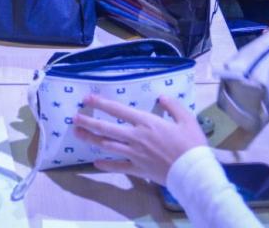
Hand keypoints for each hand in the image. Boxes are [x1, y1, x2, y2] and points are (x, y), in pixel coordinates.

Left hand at [73, 94, 207, 185]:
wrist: (193, 172)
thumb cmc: (191, 144)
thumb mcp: (186, 119)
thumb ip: (173, 106)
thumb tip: (162, 96)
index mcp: (146, 122)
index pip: (118, 110)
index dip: (101, 104)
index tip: (87, 99)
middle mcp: (136, 137)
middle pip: (106, 128)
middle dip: (88, 122)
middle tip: (74, 118)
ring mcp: (134, 154)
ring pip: (107, 146)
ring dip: (91, 140)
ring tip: (78, 135)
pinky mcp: (138, 169)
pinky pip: (118, 166)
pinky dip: (105, 165)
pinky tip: (95, 163)